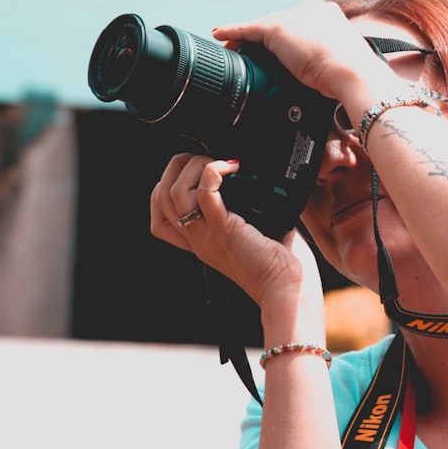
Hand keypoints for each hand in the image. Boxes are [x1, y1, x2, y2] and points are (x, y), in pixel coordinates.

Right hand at [150, 153, 307, 306]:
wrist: (287, 290)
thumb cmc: (281, 264)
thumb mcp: (254, 232)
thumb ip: (247, 209)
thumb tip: (256, 179)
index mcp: (200, 241)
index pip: (160, 212)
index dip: (170, 183)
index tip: (199, 170)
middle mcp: (196, 238)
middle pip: (161, 195)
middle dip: (179, 166)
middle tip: (210, 159)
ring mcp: (206, 235)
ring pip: (174, 191)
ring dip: (196, 166)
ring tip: (223, 163)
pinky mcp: (225, 231)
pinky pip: (204, 193)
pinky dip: (215, 171)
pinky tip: (234, 167)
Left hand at [212, 0, 393, 101]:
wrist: (351, 72)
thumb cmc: (352, 76)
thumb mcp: (343, 65)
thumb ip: (331, 64)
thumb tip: (329, 84)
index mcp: (330, 15)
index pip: (301, 23)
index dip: (289, 38)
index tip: (285, 50)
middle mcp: (311, 9)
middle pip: (281, 23)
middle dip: (269, 40)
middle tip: (259, 57)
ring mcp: (293, 16)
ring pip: (264, 27)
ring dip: (249, 40)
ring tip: (236, 51)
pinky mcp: (277, 28)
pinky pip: (247, 30)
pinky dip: (232, 32)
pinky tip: (219, 35)